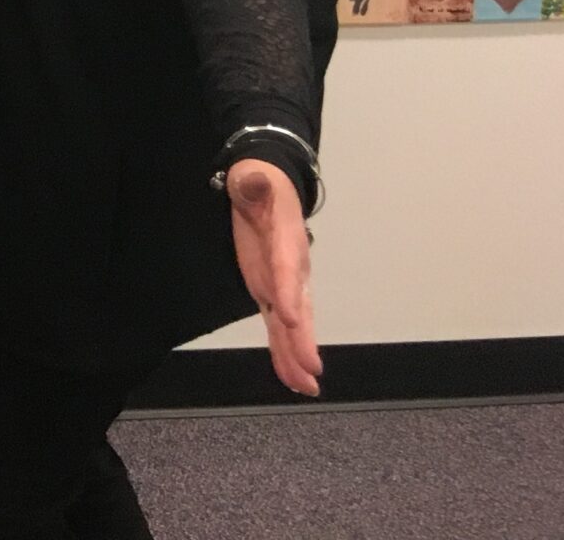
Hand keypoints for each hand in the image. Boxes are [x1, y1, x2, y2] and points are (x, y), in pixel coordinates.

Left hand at [227, 159, 319, 396]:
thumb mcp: (253, 179)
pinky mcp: (271, 292)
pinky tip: (293, 379)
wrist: (269, 189)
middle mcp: (291, 270)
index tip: (290, 320)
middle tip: (310, 368)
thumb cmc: (259, 185)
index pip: (287, 270)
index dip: (289, 293)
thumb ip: (252, 184)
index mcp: (286, 242)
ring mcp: (283, 285)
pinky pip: (280, 327)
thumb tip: (253, 177)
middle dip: (303, 339)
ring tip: (306, 387)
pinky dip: (285, 352)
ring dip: (297, 356)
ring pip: (292, 326)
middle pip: (299, 307)